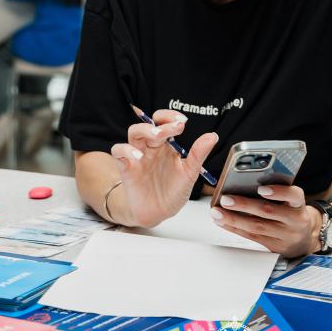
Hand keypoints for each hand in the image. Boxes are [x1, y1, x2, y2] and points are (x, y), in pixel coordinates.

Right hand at [111, 109, 217, 227]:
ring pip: (134, 132)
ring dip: (144, 130)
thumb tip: (212, 136)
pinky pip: (118, 150)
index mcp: (166, 145)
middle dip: (161, 123)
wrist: (158, 213)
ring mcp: (137, 156)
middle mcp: (151, 147)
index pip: (164, 121)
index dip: (170, 117)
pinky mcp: (126, 168)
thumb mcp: (189, 173)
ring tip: (157, 136)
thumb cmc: (172, 191)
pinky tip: (138, 157)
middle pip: (150, 124)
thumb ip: (198, 154)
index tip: (182, 121)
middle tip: (175, 128)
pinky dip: (126, 150)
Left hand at [210, 185, 322, 257]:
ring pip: (257, 227)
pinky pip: (252, 238)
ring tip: (218, 212)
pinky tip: (223, 221)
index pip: (293, 196)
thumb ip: (277, 191)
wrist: (306, 237)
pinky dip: (235, 228)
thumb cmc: (293, 212)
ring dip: (234, 219)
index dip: (278, 192)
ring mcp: (285, 236)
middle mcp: (294, 221)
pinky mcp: (274, 247)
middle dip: (244, 205)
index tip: (262, 189)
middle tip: (226, 199)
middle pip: (268, 212)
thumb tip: (246, 181)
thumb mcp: (292, 200)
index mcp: (299, 204)